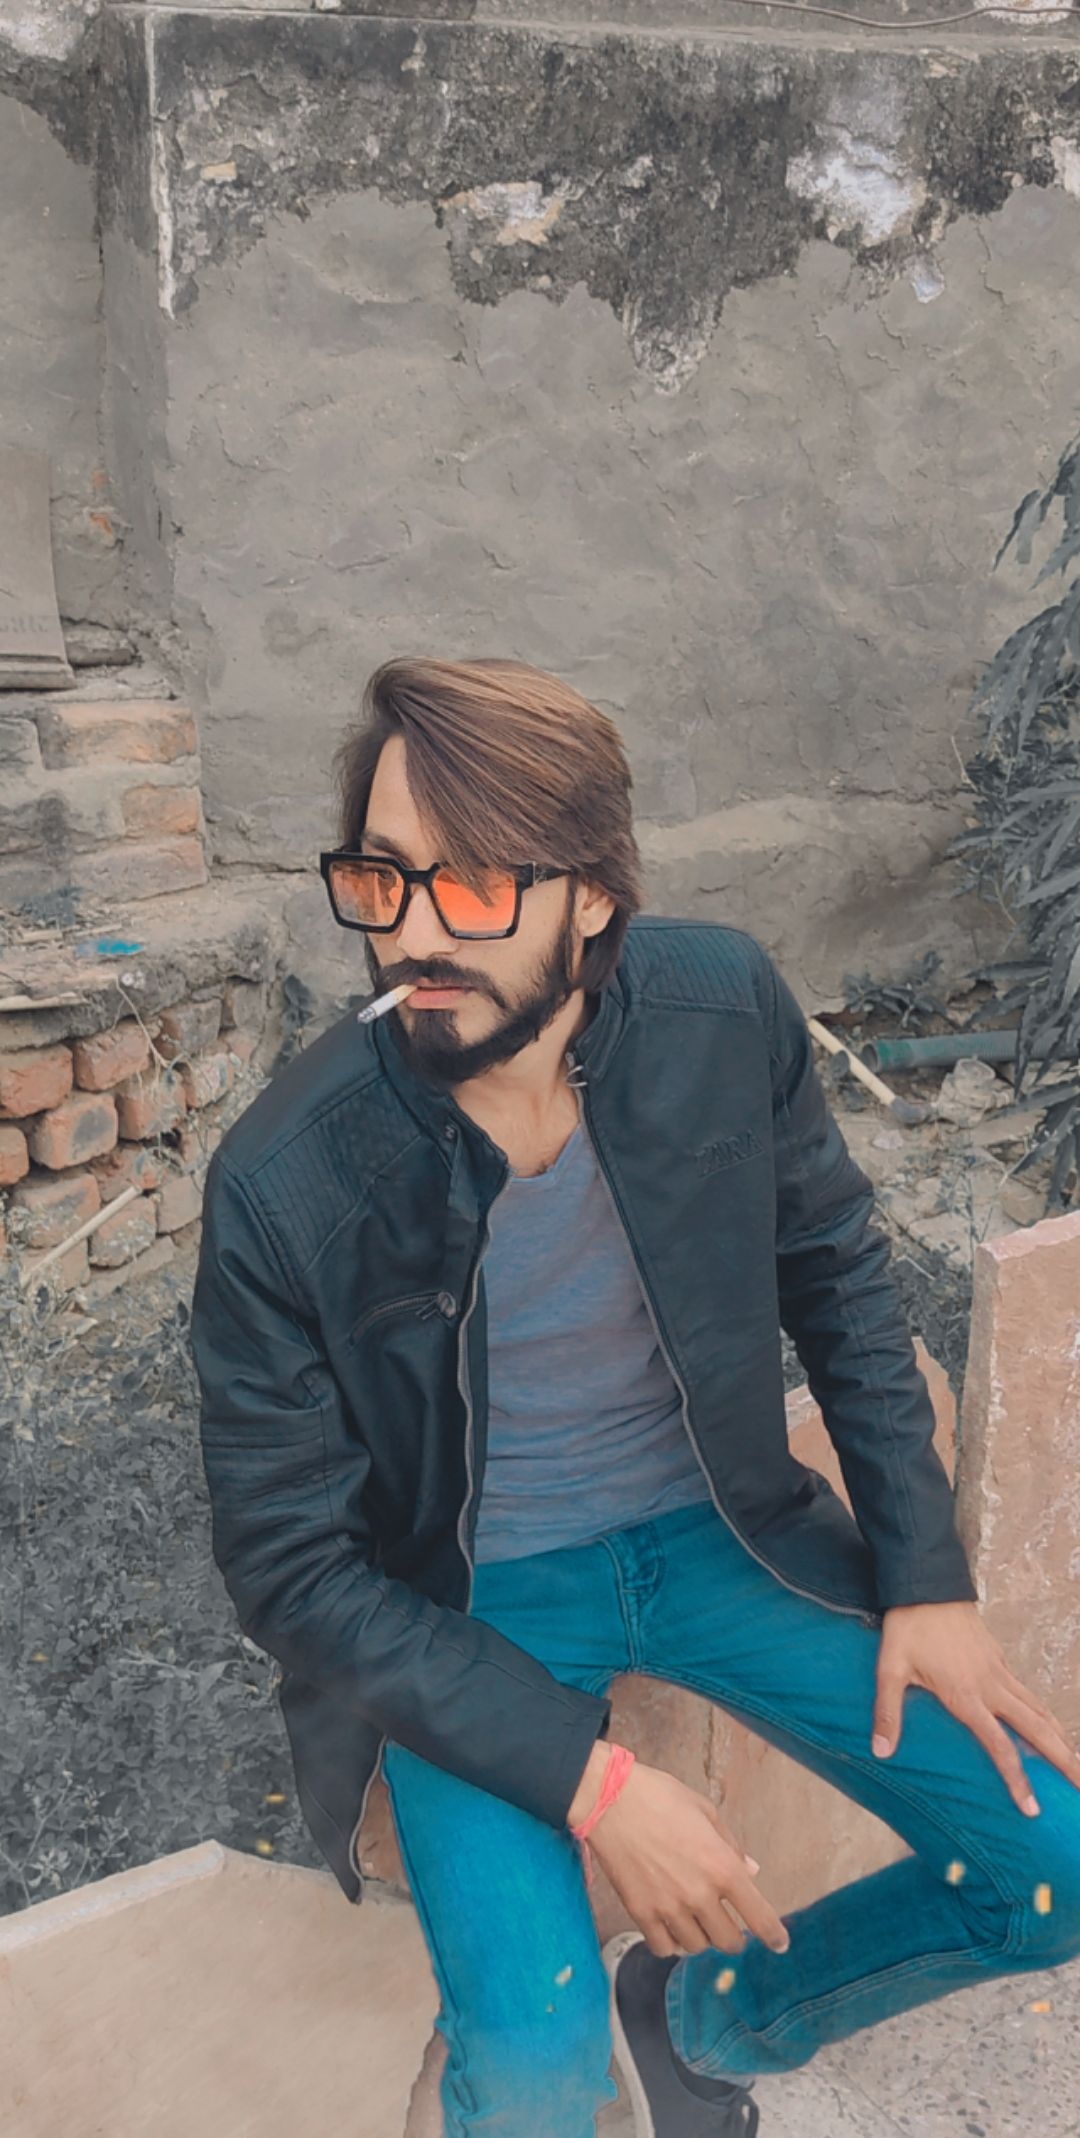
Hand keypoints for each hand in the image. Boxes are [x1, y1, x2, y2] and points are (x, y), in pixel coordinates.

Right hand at [574, 1754, 790, 1961]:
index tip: (779, 1944)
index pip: (758, 1916)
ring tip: (695, 1920)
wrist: (610, 1798)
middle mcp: (699, 1893)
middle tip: (728, 1924)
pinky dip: (671, 1944)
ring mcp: (669, 1907)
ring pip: (697, 1946)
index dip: (773, 1935)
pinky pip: (663, 1948)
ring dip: (702, 1937)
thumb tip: (751, 1871)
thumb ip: (731, 1845)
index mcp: (722, 1866)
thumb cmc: (661, 1797)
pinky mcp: (641, 1912)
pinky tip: (671, 1928)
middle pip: (728, 1940)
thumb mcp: (705, 1811)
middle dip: (734, 1936)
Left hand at [872, 1601, 1079, 1814]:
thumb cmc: (907, 1628)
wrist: (926, 1585)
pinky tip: (1047, 1724)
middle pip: (1037, 1729)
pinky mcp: (999, 1658)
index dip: (1018, 1779)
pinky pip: (1028, 1692)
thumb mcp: (889, 1669)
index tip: (1032, 1808)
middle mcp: (991, 1686)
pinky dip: (1044, 1713)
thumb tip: (881, 1751)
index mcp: (967, 1696)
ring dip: (1060, 1737)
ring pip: (1039, 1709)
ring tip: (1075, 1763)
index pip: (1000, 1746)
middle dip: (1063, 1760)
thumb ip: (888, 1711)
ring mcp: (999, 1671)